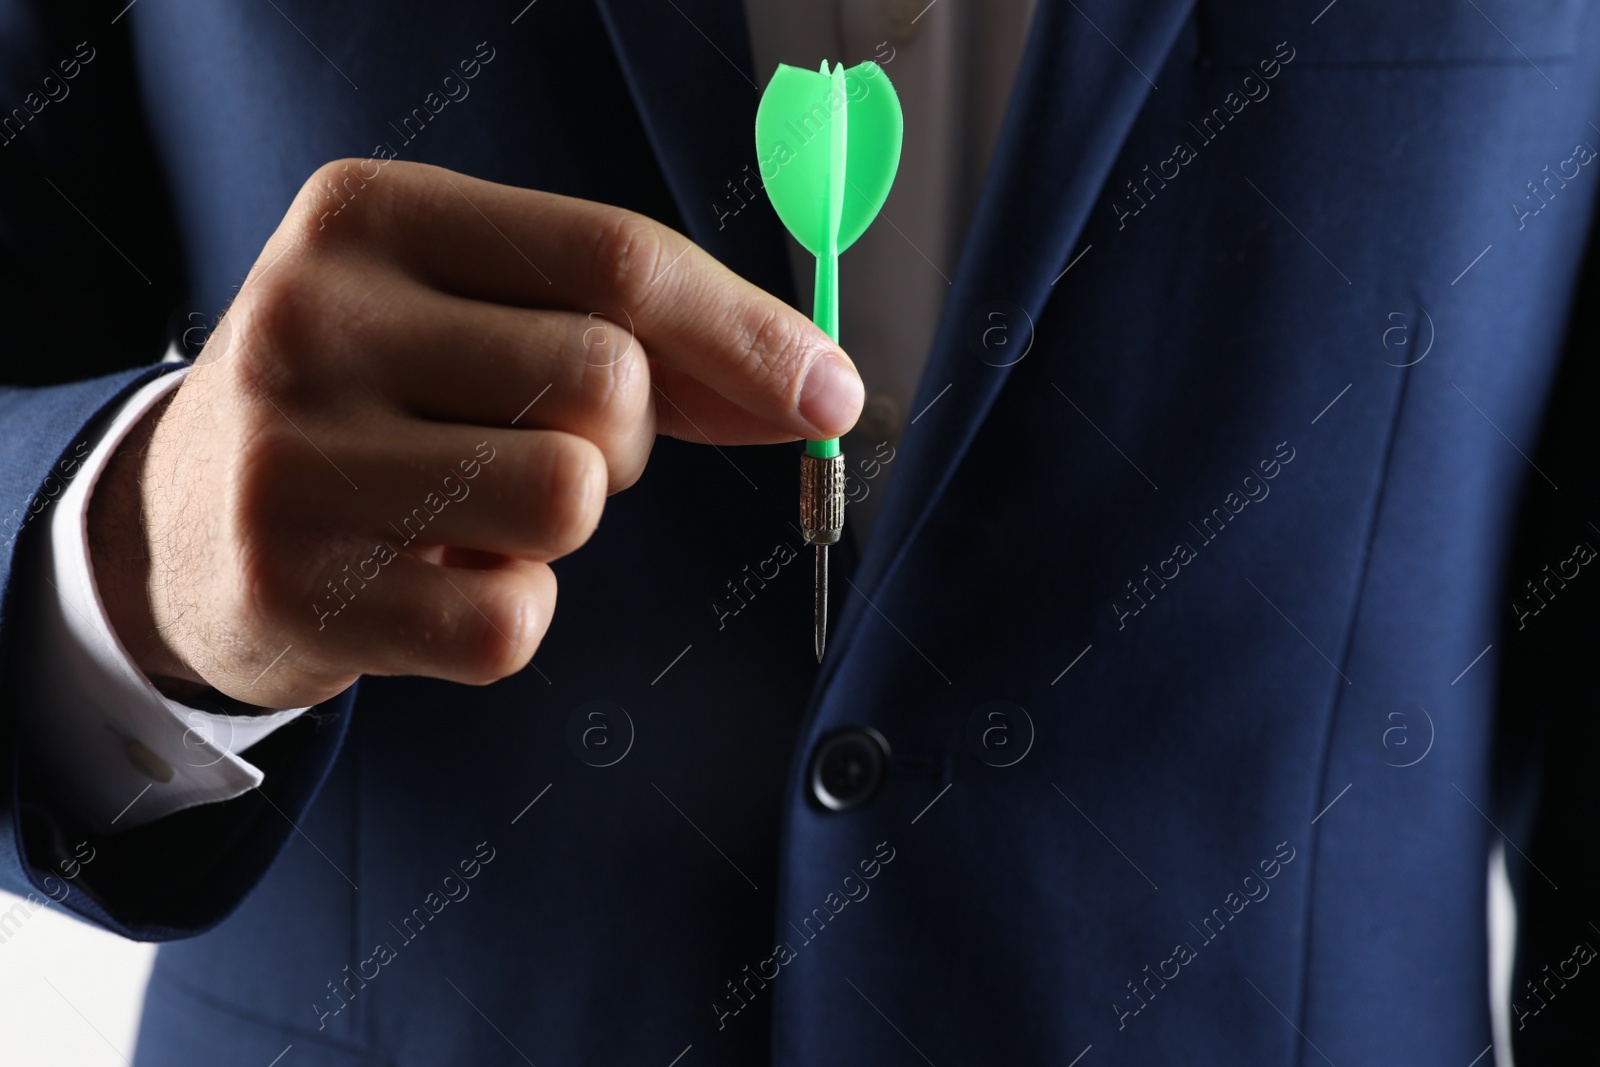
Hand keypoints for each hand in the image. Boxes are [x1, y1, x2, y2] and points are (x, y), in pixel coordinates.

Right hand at [89, 160, 862, 708]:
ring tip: (479, 508)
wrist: (184, 523)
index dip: (747, 331)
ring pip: (570, 499)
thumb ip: (638, 333)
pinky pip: (514, 623)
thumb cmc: (376, 400)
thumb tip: (817, 387)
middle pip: (605, 382)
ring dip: (567, 522)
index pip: (612, 257)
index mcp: (370, 215)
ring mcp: (293, 459)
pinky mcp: (298, 590)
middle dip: (625, 436)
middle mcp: (314, 319)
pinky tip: (434, 580)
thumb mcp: (470, 315)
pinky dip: (513, 614)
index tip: (829, 392)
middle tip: (543, 443)